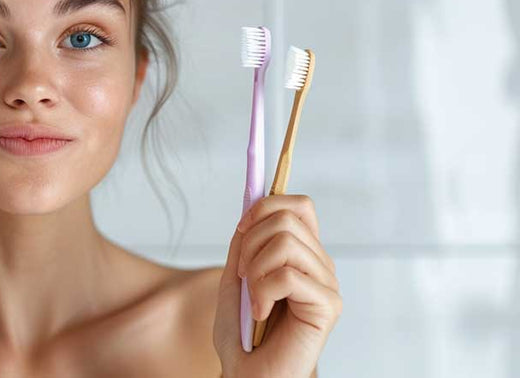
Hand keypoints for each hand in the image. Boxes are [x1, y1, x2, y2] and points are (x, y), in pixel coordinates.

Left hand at [212, 194, 341, 377]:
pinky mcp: (328, 305)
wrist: (246, 373)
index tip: (241, 229)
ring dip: (254, 269)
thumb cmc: (242, 333)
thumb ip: (245, 243)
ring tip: (252, 298)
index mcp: (302, 254)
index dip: (266, 205)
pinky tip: (260, 314)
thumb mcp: (236, 277)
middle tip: (242, 275)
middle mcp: (319, 265)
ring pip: (286, 242)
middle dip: (249, 241)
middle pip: (287, 218)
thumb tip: (251, 206)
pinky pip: (288, 276)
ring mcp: (327, 284)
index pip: (299, 206)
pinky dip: (261, 293)